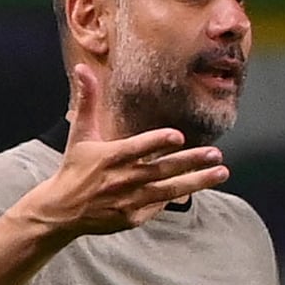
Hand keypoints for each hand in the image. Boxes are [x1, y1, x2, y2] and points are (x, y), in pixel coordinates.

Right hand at [30, 63, 229, 238]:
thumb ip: (87, 100)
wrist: (62, 210)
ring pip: (169, 190)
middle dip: (192, 162)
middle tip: (216, 154)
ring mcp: (129, 200)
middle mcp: (122, 179)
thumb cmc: (75, 167)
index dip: (157, 142)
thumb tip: (82, 67)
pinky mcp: (133, 217)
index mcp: (110, 157)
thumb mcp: (80, 133)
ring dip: (198, 181)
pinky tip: (198, 185)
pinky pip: (159, 205)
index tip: (178, 136)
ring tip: (222, 172)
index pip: (137, 148)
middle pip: (162, 170)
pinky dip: (177, 197)